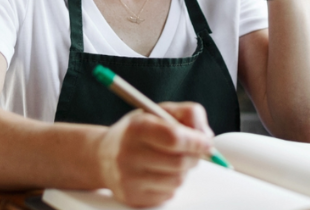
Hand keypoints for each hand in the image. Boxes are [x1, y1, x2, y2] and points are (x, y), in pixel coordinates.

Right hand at [95, 102, 213, 207]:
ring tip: (171, 161)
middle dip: (194, 157)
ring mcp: (128, 179)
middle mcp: (128, 154)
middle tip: (194, 151)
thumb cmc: (136, 132)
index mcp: (136, 128)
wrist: (102, 156)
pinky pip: (168, 194)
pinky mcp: (132, 197)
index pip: (174, 138)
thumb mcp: (159, 112)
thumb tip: (206, 136)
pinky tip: (158, 174)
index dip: (196, 141)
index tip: (206, 143)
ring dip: (183, 171)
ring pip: (177, 180)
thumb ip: (188, 114)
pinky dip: (171, 184)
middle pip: (179, 162)